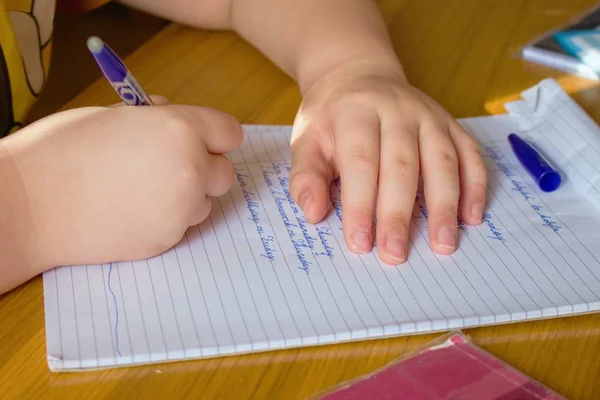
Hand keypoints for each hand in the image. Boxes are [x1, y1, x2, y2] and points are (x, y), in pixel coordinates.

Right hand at [5, 97, 241, 268]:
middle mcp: (191, 170)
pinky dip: (165, 220)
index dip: (215, 136)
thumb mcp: (115, 114)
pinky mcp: (167, 240)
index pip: (230, 132)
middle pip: (224, 174)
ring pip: (204, 203)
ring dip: (186, 198)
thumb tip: (174, 114)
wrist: (30, 203)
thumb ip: (157, 117)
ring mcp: (181, 210)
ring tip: (141, 192)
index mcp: (181, 130)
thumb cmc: (64, 148)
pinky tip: (129, 213)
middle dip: (204, 170)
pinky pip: (180, 227)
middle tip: (169, 167)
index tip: (202, 141)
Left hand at [289, 63, 486, 263]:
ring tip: (443, 244)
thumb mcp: (306, 140)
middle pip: (402, 166)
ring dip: (444, 206)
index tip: (360, 244)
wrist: (358, 76)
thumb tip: (314, 214)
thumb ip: (307, 177)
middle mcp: (397, 110)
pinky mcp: (450, 123)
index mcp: (356, 113)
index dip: (360, 205)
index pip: (360, 163)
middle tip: (396, 254)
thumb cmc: (330, 117)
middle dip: (399, 214)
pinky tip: (471, 217)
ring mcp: (429, 115)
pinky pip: (470, 153)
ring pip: (442, 161)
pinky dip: (475, 185)